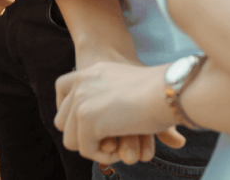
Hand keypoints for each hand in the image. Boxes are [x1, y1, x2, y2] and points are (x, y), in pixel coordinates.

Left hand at [72, 46, 153, 165]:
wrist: (167, 91)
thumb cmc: (161, 91)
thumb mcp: (130, 88)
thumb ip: (110, 98)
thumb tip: (99, 122)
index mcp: (91, 71)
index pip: (62, 88)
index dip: (70, 110)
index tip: (89, 123)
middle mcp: (80, 83)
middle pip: (62, 119)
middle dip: (83, 136)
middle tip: (110, 142)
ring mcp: (81, 101)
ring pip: (70, 139)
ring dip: (93, 148)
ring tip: (118, 148)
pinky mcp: (87, 120)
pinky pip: (86, 150)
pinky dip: (103, 157)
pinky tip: (121, 152)